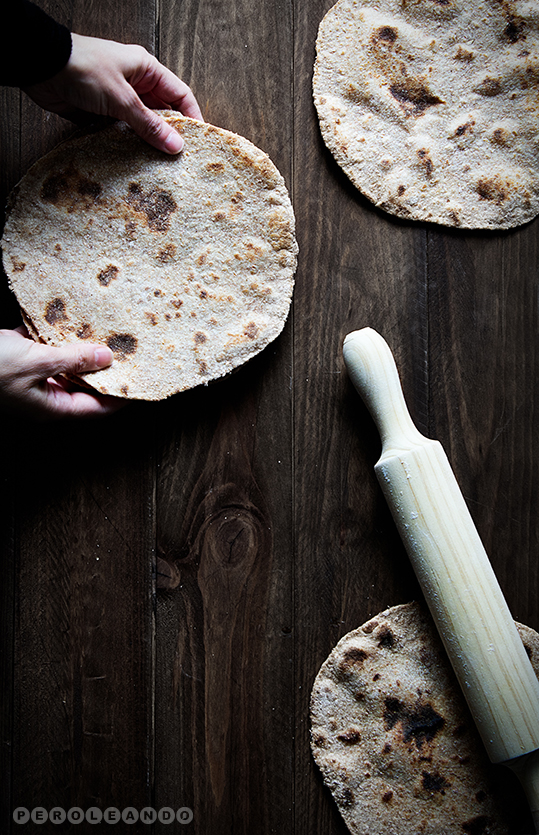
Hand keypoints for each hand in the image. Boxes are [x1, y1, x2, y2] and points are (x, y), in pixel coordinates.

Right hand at [0, 327, 122, 419]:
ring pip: (65, 364)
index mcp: (51, 407)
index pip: (96, 408)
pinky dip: (56, 334)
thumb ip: (73, 360)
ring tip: (103, 332)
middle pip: (83, 385)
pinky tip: (69, 318)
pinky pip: (45, 346)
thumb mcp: (37, 362)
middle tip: (125, 351)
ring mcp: (31, 376)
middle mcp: (44, 395)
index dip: (119, 397)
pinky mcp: (19, 357)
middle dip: (103, 368)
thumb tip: (107, 358)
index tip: (139, 382)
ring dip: (80, 348)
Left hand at [23, 33, 202, 153]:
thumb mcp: (122, 98)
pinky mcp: (102, 113)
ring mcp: (118, 99)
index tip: (200, 143)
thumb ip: (149, 125)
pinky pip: (122, 133)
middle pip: (163, 113)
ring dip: (148, 143)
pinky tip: (134, 162)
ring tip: (159, 167)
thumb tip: (176, 146)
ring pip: (142, 125)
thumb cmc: (83, 69)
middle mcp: (136, 83)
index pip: (180, 95)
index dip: (193, 119)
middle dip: (171, 135)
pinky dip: (128, 146)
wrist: (41, 67)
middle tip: (179, 161)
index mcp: (147, 70)